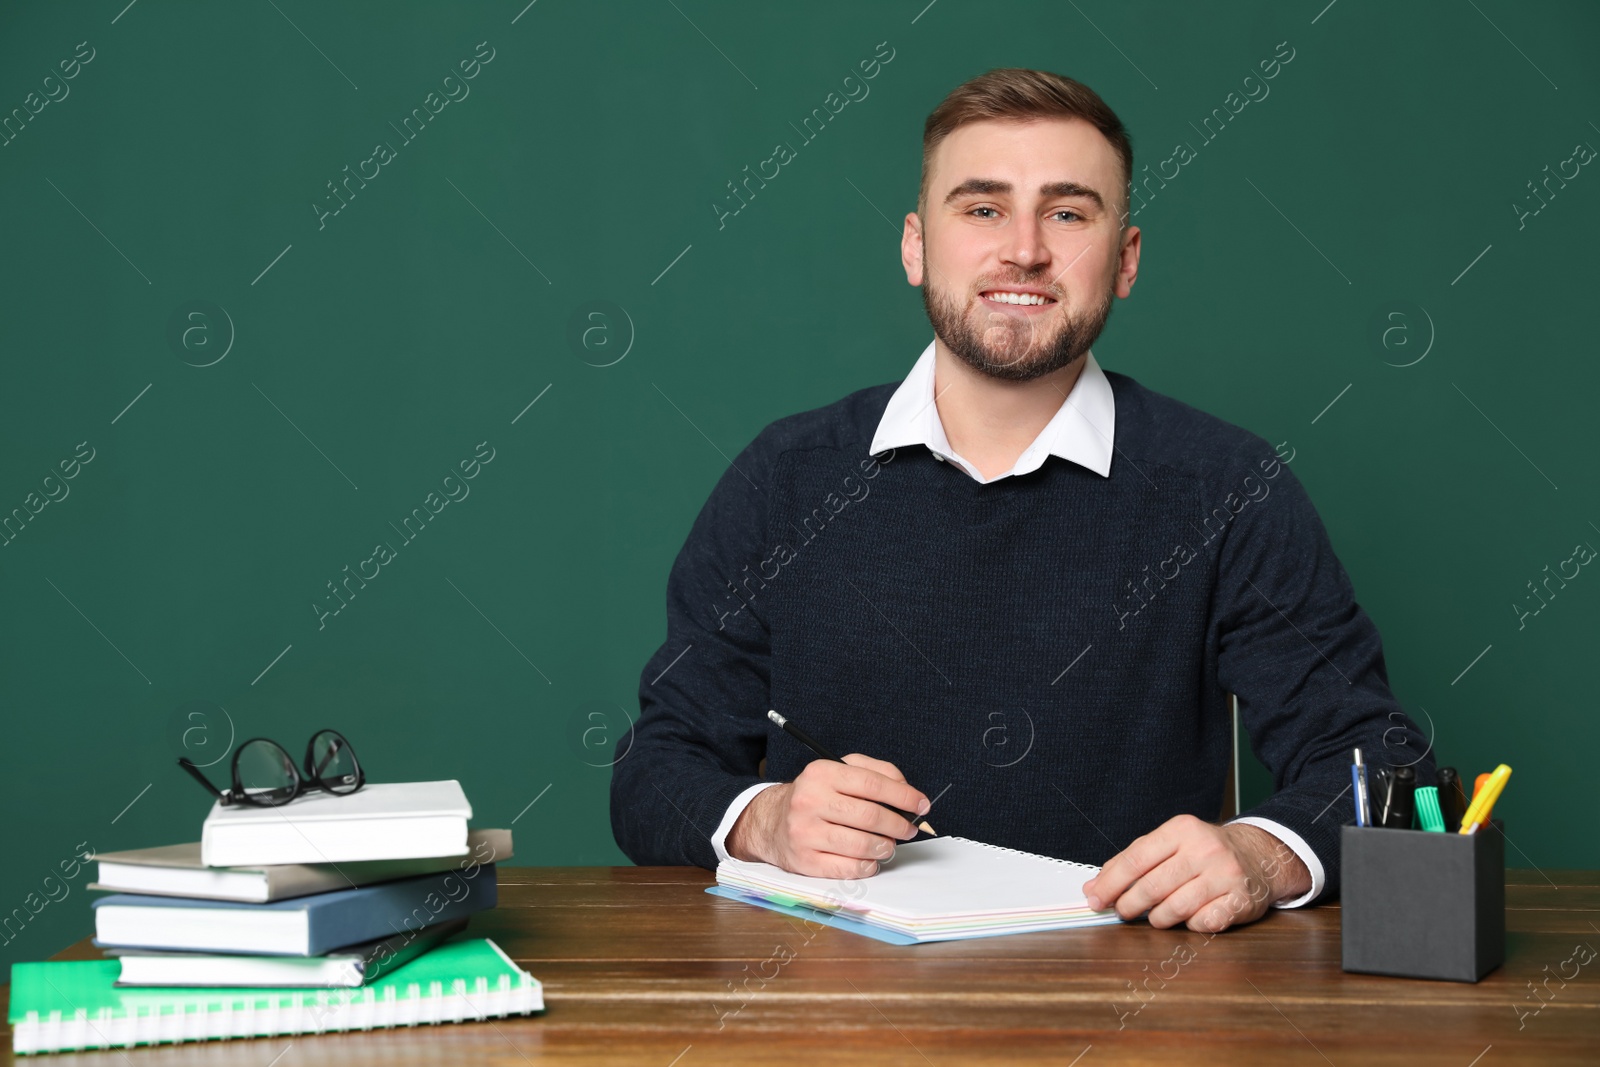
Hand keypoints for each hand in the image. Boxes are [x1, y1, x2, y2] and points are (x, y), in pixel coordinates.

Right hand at [725, 754, 929, 878]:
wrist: (772, 822)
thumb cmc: (816, 796)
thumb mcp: (839, 771)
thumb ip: (876, 772)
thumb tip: (908, 791)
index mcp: (821, 773)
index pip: (872, 783)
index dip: (903, 796)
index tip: (922, 805)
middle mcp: (809, 801)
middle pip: (870, 816)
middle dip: (898, 825)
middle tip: (909, 829)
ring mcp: (805, 832)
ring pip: (861, 844)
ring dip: (885, 847)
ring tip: (888, 844)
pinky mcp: (804, 860)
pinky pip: (848, 868)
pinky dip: (867, 865)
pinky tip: (869, 859)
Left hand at [1081, 816, 1310, 932]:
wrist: (1258, 856)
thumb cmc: (1203, 852)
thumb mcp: (1169, 844)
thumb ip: (1131, 862)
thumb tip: (1093, 888)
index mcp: (1182, 829)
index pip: (1136, 859)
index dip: (1110, 883)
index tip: (1094, 900)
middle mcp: (1206, 849)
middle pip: (1152, 886)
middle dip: (1129, 905)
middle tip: (1122, 912)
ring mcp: (1226, 875)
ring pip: (1175, 908)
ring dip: (1159, 918)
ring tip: (1157, 915)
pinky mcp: (1241, 901)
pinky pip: (1203, 923)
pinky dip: (1190, 925)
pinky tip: (1190, 916)